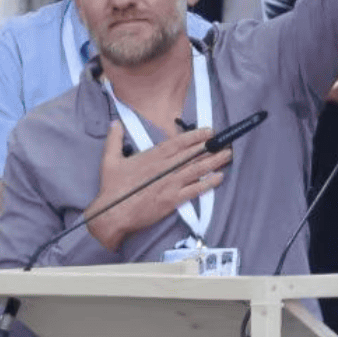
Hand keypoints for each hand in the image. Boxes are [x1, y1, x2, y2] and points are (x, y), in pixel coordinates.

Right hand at [85, 124, 230, 250]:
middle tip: (225, 141)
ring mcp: (170, 184)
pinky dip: (207, 183)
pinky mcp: (172, 200)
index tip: (209, 131)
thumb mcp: (109, 159)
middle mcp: (164, 168)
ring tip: (228, 155)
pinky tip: (219, 178)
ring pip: (197, 169)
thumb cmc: (112, 188)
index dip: (195, 136)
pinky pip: (194, 190)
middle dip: (210, 146)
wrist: (112, 213)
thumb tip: (115, 123)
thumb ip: (114, 139)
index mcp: (152, 157)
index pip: (178, 142)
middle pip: (192, 154)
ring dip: (214, 162)